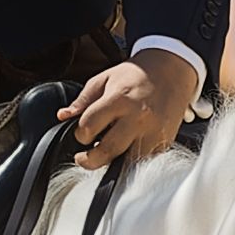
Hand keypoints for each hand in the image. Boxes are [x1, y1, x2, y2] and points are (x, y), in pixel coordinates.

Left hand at [61, 50, 203, 171]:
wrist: (171, 72)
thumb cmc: (137, 75)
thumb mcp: (104, 79)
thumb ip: (83, 100)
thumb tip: (63, 116)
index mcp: (119, 99)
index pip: (89, 126)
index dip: (80, 134)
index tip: (81, 134)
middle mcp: (137, 117)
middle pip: (108, 150)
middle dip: (89, 160)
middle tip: (83, 158)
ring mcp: (153, 132)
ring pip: (127, 162)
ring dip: (113, 162)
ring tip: (106, 154)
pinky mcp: (164, 142)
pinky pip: (144, 161)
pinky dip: (132, 160)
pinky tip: (125, 150)